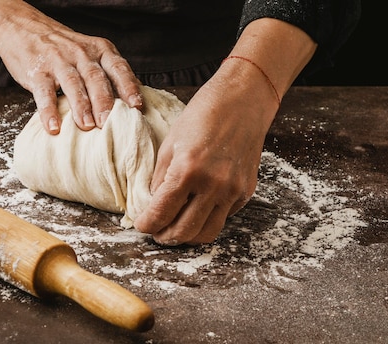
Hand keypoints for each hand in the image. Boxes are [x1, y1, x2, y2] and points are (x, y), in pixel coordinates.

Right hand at [0, 0, 141, 134]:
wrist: (23, 28)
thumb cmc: (62, 48)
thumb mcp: (89, 52)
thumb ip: (107, 73)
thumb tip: (131, 104)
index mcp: (99, 50)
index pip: (118, 68)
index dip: (129, 87)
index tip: (137, 106)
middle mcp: (81, 54)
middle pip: (96, 79)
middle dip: (105, 102)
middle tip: (109, 123)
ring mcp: (58, 61)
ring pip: (73, 84)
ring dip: (81, 107)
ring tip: (86, 127)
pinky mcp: (37, 70)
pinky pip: (44, 92)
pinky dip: (48, 111)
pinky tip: (53, 127)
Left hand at [133, 66, 277, 244]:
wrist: (242, 101)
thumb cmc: (202, 116)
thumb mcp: (170, 145)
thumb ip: (161, 179)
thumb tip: (153, 205)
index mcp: (187, 171)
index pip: (161, 213)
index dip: (147, 225)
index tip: (141, 225)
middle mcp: (212, 185)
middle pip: (184, 232)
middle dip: (165, 237)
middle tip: (156, 233)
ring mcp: (232, 191)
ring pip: (207, 233)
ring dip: (188, 237)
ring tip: (176, 229)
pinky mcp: (246, 191)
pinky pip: (224, 217)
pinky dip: (207, 220)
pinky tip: (197, 209)